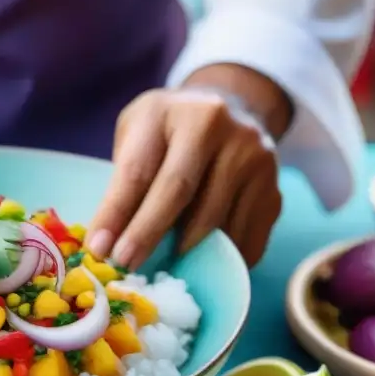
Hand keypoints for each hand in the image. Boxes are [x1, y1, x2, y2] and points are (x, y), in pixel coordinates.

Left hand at [87, 75, 287, 269]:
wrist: (234, 108)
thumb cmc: (170, 131)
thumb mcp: (138, 134)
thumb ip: (123, 180)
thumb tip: (105, 243)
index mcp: (170, 111)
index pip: (139, 169)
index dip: (116, 213)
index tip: (100, 249)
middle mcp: (216, 124)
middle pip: (179, 191)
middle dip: (147, 234)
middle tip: (126, 265)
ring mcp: (253, 155)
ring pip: (214, 219)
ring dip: (184, 252)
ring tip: (161, 267)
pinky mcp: (275, 189)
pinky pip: (244, 238)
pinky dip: (221, 259)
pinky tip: (202, 265)